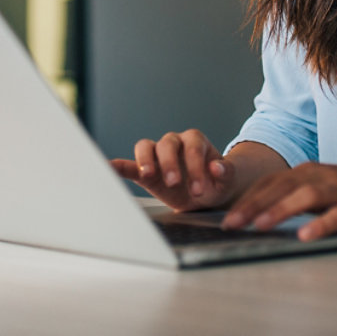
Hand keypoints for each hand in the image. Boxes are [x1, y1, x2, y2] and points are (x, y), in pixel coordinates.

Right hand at [110, 129, 235, 211]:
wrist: (207, 195)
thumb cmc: (216, 183)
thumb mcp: (226, 181)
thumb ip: (225, 173)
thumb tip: (217, 167)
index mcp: (195, 141)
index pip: (192, 146)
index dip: (195, 165)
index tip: (199, 188)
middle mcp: (175, 143)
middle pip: (167, 143)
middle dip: (170, 163)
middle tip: (174, 182)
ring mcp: (158, 155)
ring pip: (146, 147)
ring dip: (146, 160)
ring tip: (149, 175)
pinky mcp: (146, 171)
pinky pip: (130, 165)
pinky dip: (119, 166)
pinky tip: (109, 168)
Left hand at [221, 162, 336, 240]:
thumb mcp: (324, 190)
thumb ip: (298, 197)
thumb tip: (263, 215)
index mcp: (309, 172)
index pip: (271, 183)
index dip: (248, 199)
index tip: (228, 216)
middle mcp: (321, 176)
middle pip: (281, 187)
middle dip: (254, 205)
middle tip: (232, 223)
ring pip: (305, 197)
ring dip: (280, 210)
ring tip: (260, 226)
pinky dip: (321, 224)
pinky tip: (306, 235)